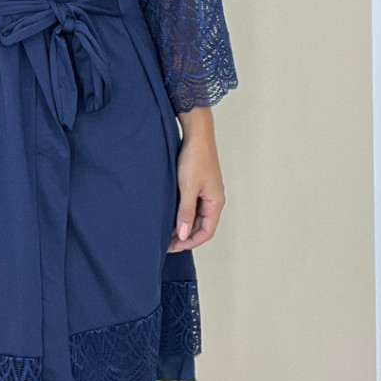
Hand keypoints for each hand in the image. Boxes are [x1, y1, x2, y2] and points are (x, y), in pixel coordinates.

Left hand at [167, 107, 224, 252]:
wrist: (196, 134)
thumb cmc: (196, 157)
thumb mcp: (188, 188)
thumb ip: (186, 212)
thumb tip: (184, 234)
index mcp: (216, 202)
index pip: (206, 232)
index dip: (190, 242)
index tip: (174, 247)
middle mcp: (213, 199)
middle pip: (201, 226)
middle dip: (184, 236)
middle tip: (165, 242)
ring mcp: (206, 192)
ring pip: (195, 216)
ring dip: (182, 225)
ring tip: (165, 231)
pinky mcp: (198, 184)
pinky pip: (192, 205)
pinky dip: (182, 213)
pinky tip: (169, 215)